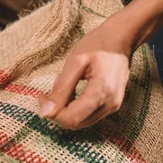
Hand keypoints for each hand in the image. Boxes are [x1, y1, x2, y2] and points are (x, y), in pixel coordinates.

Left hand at [38, 0, 162, 129]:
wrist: (122, 39)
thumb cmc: (98, 45)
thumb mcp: (75, 62)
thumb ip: (61, 88)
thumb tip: (46, 112)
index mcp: (101, 92)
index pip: (71, 118)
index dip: (52, 112)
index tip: (41, 97)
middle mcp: (110, 104)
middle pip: (76, 123)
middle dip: (56, 114)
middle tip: (45, 96)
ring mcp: (113, 106)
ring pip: (82, 123)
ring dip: (65, 113)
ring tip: (56, 95)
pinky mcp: (112, 105)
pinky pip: (89, 117)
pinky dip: (75, 111)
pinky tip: (68, 97)